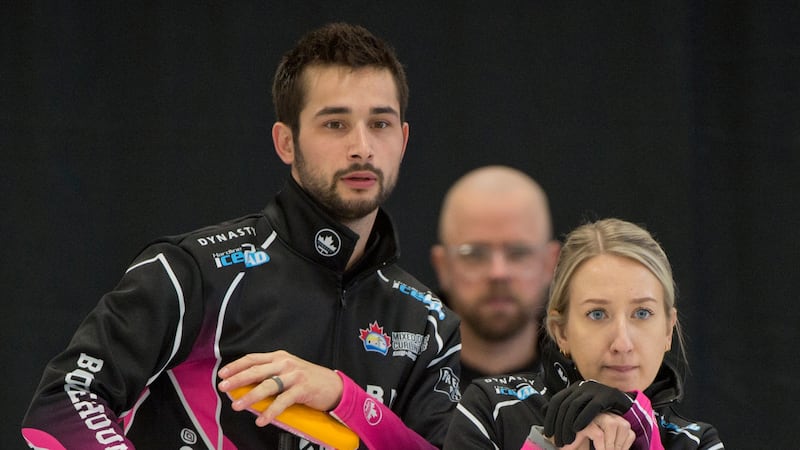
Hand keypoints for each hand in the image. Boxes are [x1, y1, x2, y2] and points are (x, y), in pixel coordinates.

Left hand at [217, 350, 342, 426]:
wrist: (333, 386)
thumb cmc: (308, 380)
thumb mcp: (288, 371)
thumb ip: (270, 374)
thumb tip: (246, 386)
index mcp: (279, 357)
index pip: (253, 359)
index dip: (236, 366)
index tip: (223, 374)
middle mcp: (285, 363)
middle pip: (256, 370)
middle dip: (238, 379)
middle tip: (224, 387)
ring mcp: (294, 375)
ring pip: (268, 385)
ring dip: (250, 396)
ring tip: (238, 406)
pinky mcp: (302, 389)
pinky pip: (283, 401)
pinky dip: (270, 411)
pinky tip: (262, 419)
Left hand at [544, 380, 632, 446]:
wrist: (624, 403)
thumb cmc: (599, 408)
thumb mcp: (580, 407)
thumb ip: (565, 408)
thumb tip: (543, 410)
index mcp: (573, 388)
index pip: (556, 401)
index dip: (550, 417)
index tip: (548, 433)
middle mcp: (581, 386)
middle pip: (564, 405)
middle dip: (559, 425)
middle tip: (558, 441)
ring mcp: (594, 389)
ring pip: (575, 406)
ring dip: (568, 425)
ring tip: (567, 440)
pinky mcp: (606, 395)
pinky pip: (592, 407)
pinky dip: (583, 418)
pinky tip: (578, 429)